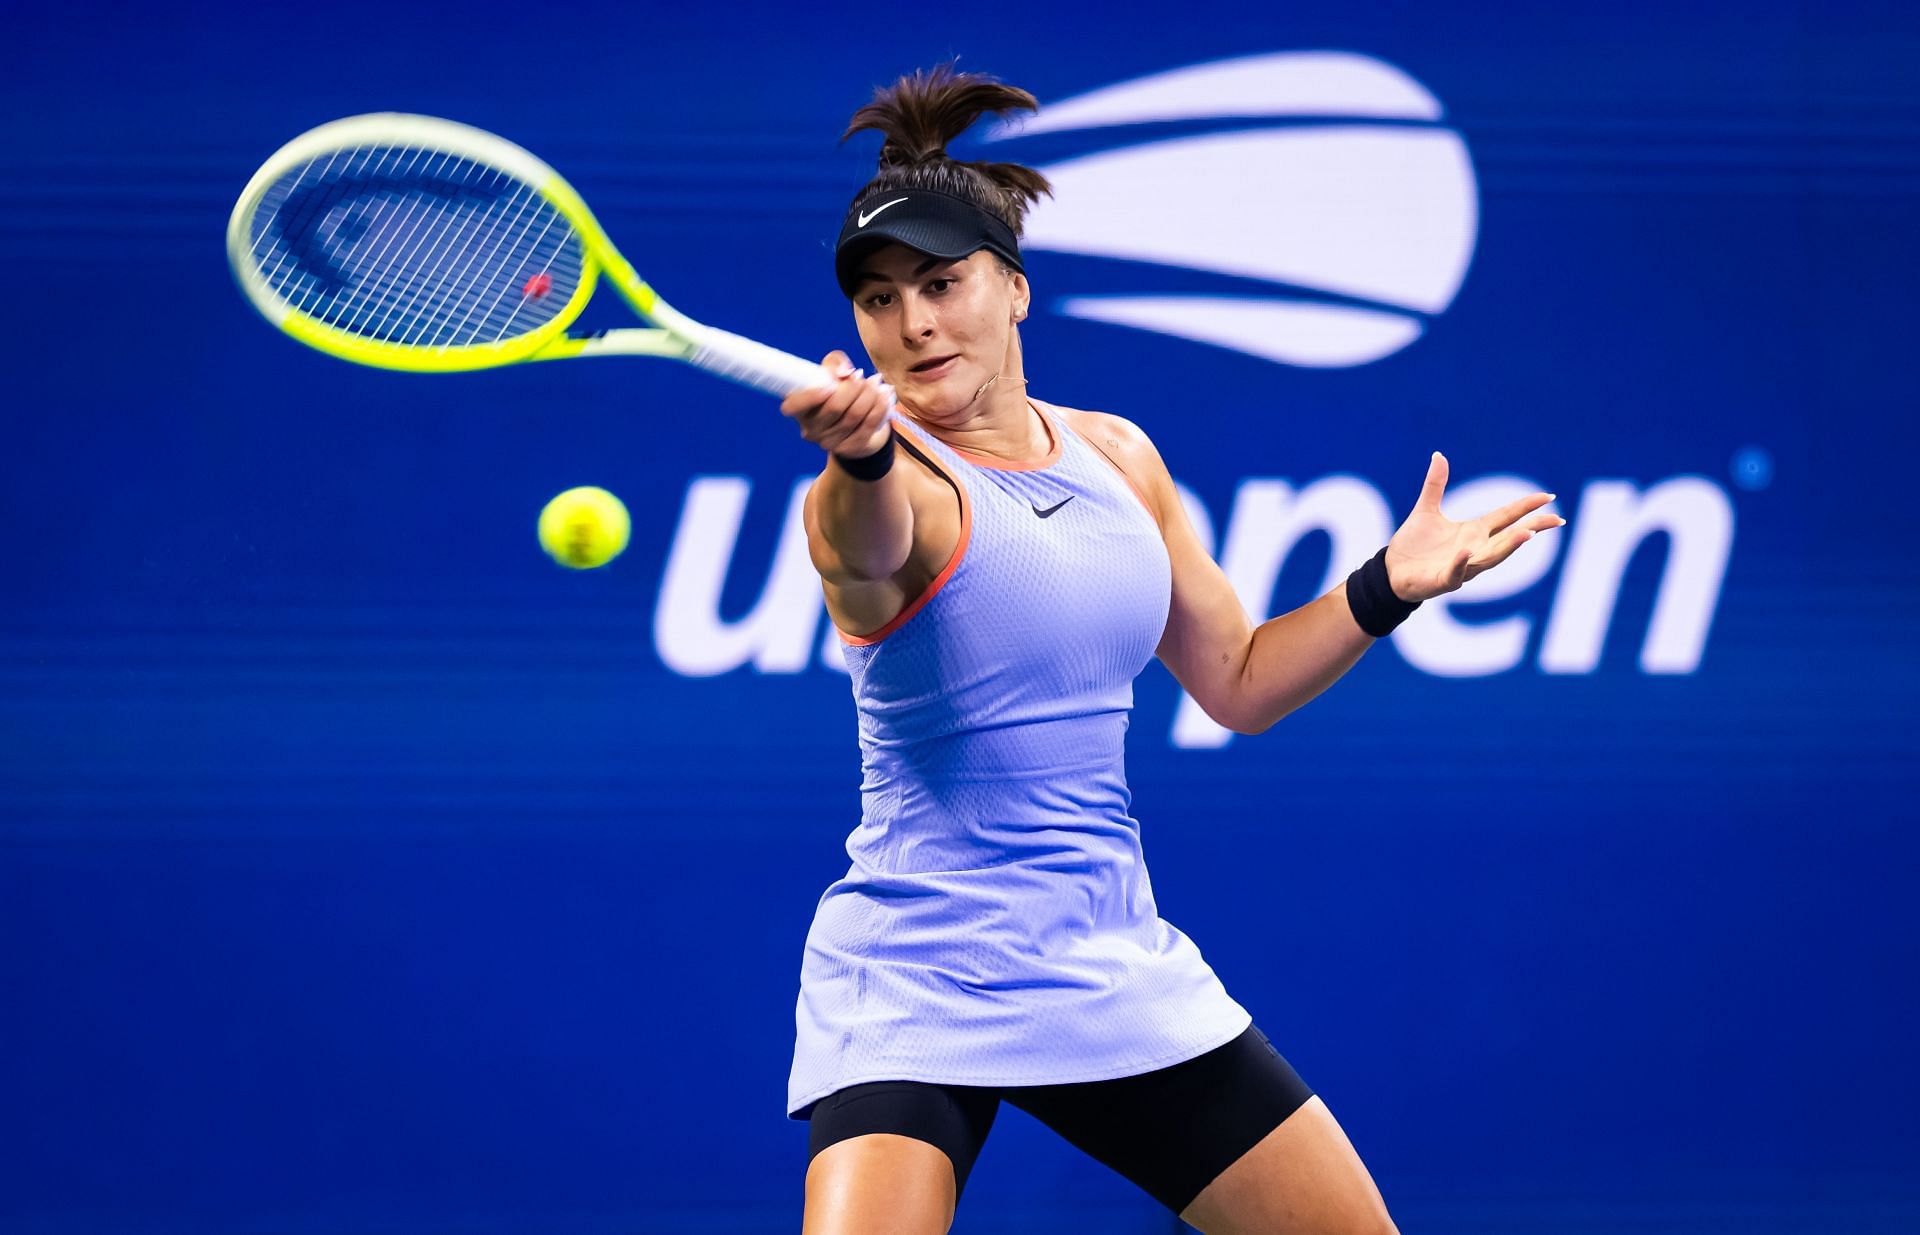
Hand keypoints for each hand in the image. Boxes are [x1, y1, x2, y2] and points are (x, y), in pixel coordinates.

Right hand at [779, 350, 895, 458]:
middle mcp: (809, 429)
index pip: (792, 407)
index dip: (811, 397)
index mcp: (798, 409)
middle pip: (834, 408)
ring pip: (854, 416)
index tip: (830, 385)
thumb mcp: (831, 372)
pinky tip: (885, 395)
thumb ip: (834, 364)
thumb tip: (845, 372)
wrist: (855, 420)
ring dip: (870, 395)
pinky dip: (880, 407)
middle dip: (854, 387)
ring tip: (876, 382)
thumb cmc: (837, 390)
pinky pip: (868, 426)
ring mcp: (828, 442)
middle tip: (862, 375)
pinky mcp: (849, 449)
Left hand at [1385, 452, 1566, 602]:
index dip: (1527, 507)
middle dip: (1531, 528)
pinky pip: (1455, 572)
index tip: (1549, 497)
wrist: (1391, 571)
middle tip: (1555, 519)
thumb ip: (1435, 485)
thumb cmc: (1414, 545)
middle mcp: (1474, 549)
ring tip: (1526, 533)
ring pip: (1490, 557)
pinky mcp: (1443, 580)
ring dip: (1508, 546)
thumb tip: (1439, 455)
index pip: (1506, 517)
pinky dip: (1461, 562)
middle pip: (1508, 538)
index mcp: (1473, 532)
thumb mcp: (1426, 510)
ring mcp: (1461, 566)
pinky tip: (1467, 551)